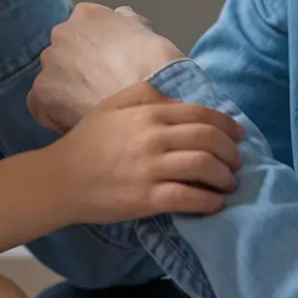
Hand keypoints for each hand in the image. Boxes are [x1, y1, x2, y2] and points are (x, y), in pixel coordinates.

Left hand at [29, 3, 183, 132]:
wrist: (150, 92)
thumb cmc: (156, 64)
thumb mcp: (147, 32)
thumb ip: (127, 25)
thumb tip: (122, 21)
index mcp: (87, 14)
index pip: (84, 30)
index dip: (96, 53)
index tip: (109, 68)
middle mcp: (62, 33)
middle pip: (66, 55)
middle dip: (79, 72)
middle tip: (101, 92)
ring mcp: (50, 62)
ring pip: (53, 80)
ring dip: (67, 95)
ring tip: (92, 112)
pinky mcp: (42, 93)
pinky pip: (43, 107)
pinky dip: (57, 117)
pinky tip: (79, 123)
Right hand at [46, 81, 242, 222]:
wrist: (60, 178)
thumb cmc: (86, 141)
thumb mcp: (111, 105)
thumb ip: (143, 94)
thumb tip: (174, 98)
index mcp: (147, 113)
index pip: (200, 114)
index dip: (226, 125)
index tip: (237, 135)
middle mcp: (153, 137)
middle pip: (208, 139)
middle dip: (231, 151)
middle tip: (236, 162)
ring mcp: (151, 168)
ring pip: (204, 166)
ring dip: (225, 176)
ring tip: (229, 183)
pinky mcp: (147, 198)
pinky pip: (188, 197)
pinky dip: (208, 201)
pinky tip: (216, 204)